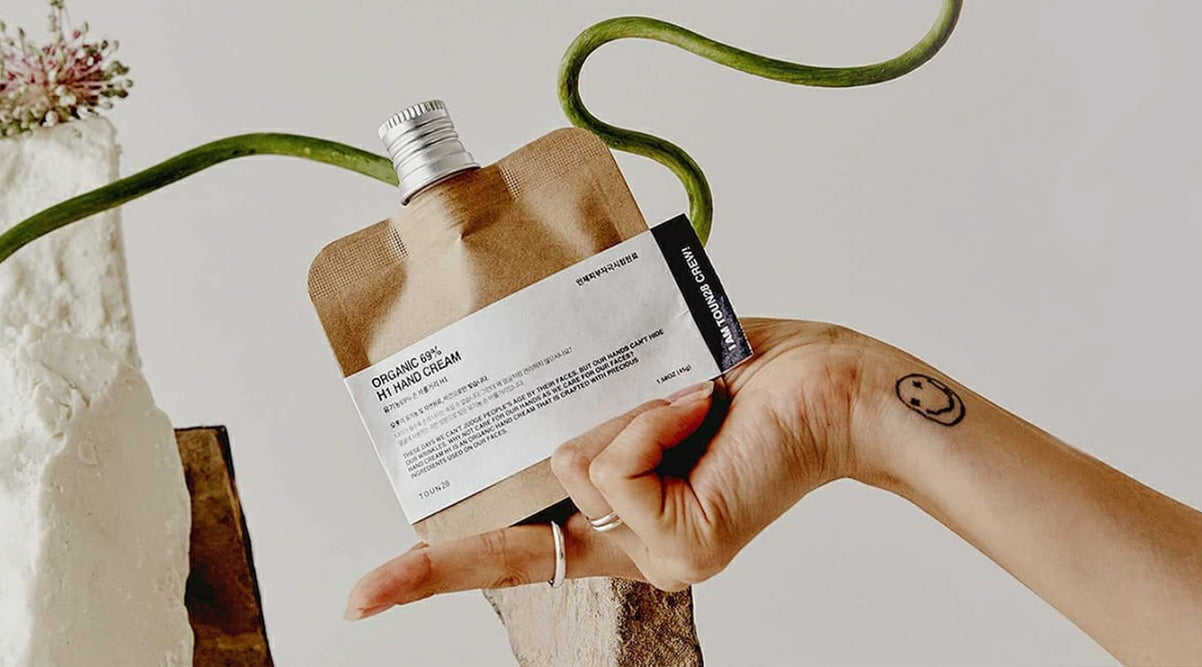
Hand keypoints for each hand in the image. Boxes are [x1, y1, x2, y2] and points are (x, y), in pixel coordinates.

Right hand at [345, 318, 882, 618]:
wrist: (837, 385)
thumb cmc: (755, 376)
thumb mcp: (652, 381)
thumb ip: (598, 403)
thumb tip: (548, 401)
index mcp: (623, 508)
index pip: (517, 549)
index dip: (437, 567)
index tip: (363, 595)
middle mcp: (635, 544)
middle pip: (536, 501)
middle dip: (587, 433)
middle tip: (684, 412)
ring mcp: (658, 554)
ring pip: (575, 465)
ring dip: (633, 407)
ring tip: (699, 396)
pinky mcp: (682, 544)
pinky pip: (614, 464)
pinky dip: (652, 416)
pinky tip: (706, 407)